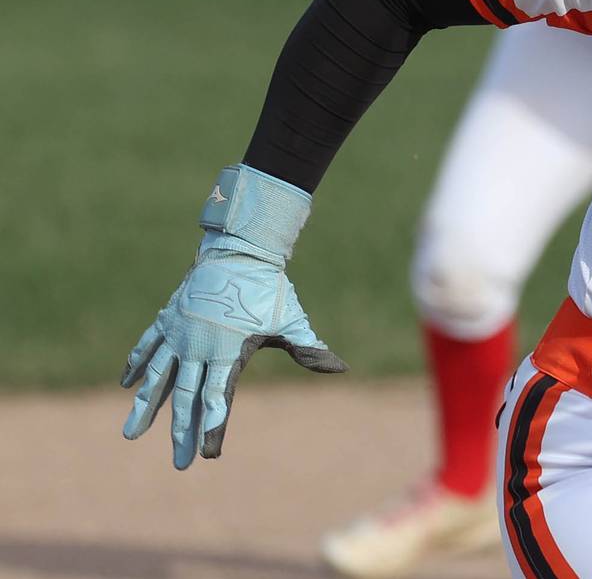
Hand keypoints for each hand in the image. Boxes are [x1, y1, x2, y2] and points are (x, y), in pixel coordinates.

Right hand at [120, 165, 345, 468]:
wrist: (240, 251)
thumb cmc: (269, 289)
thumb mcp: (291, 319)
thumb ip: (309, 348)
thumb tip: (341, 368)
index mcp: (227, 351)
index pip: (218, 398)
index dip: (214, 427)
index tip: (209, 455)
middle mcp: (198, 346)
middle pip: (185, 397)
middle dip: (182, 433)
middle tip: (179, 463)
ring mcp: (179, 333)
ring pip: (157, 377)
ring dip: (144, 408)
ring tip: (129, 435)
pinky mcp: (169, 318)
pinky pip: (148, 345)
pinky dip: (137, 364)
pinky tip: (127, 385)